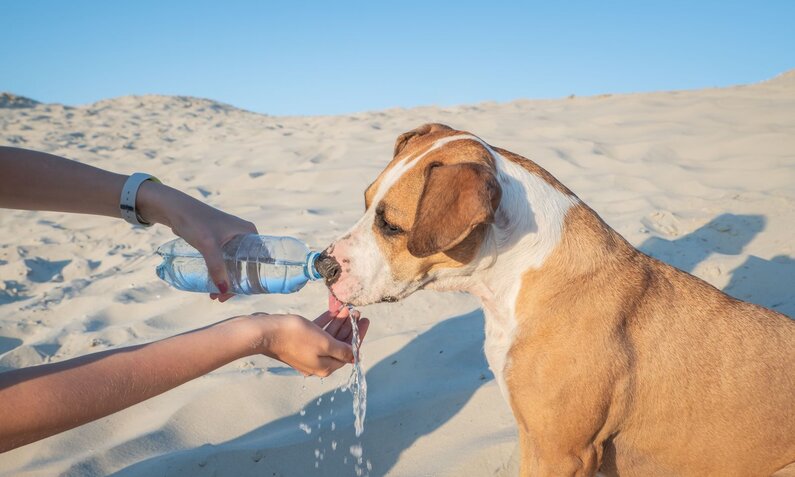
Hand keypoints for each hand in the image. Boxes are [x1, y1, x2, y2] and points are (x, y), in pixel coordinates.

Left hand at [137, 181, 256, 300]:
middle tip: (223, 298)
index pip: (260, 259)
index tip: (246, 293)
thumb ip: (216, 267)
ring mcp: (231, 239)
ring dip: (226, 281)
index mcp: (249, 233)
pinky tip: (212, 284)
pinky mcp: (219, 242)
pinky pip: (224, 262)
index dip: (256, 278)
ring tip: (214, 295)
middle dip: (236, 284)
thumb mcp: (208, 245)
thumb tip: (224, 291)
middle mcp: (244, 236)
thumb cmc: (195, 221)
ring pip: (234, 265)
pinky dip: (220, 274)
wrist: (175, 209)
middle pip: (246, 265)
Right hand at [249, 305, 369, 376]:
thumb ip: (341, 350)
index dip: (358, 336)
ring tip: (347, 309)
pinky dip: (326, 323)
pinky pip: (317, 333)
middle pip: (339, 345)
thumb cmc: (296, 337)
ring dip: (339, 323)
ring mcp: (307, 353)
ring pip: (328, 337)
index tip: (365, 321)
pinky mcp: (298, 343)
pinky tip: (333, 311)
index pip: (349, 353)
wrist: (266, 332)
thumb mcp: (324, 343)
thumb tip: (354, 357)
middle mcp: (317, 363)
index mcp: (325, 367)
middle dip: (350, 328)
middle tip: (357, 313)